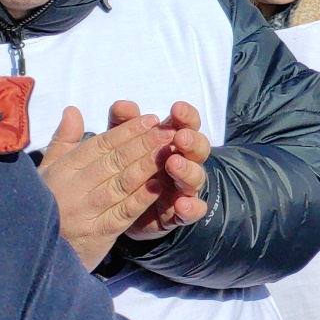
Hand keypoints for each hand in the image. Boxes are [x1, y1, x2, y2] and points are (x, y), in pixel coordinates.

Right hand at [38, 105, 171, 269]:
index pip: (98, 145)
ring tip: (169, 150)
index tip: (151, 118)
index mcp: (61, 171)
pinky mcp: (96, 235)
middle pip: (113, 161)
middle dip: (143, 143)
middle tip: (168, 129)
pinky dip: (141, 198)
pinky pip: (122, 212)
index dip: (126, 131)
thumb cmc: (42, 206)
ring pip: (121, 183)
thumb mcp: (46, 173)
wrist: (30, 256)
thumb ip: (64, 142)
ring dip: (147, 166)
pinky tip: (160, 185)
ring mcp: (85, 212)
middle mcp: (72, 189)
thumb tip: (72, 110)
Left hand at [110, 101, 210, 240]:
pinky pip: (194, 210)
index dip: (185, 116)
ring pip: (196, 177)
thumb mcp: (120, 145)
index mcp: (174, 143)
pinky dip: (191, 208)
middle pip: (199, 148)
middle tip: (180, 137)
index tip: (176, 108)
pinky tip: (182, 205)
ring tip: (174, 165)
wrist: (120, 211)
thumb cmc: (127, 168)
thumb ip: (122, 125)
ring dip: (188, 170)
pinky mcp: (181, 214)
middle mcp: (185, 163)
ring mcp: (184, 189)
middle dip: (192, 141)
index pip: (187, 124)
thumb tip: (122, 105)